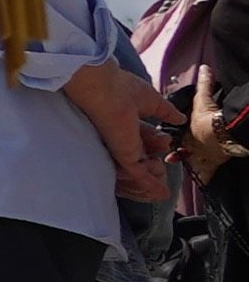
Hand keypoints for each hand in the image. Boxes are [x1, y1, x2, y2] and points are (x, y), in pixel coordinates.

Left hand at [61, 62, 176, 203]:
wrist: (101, 87)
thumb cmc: (120, 88)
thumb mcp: (151, 102)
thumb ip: (165, 112)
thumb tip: (180, 119)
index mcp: (123, 127)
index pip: (140, 142)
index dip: (154, 143)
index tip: (165, 141)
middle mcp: (119, 141)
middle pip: (141, 160)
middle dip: (155, 165)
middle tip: (163, 159)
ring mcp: (121, 151)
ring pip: (140, 173)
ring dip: (154, 178)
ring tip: (163, 171)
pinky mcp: (123, 157)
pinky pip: (139, 177)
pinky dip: (151, 185)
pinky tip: (162, 193)